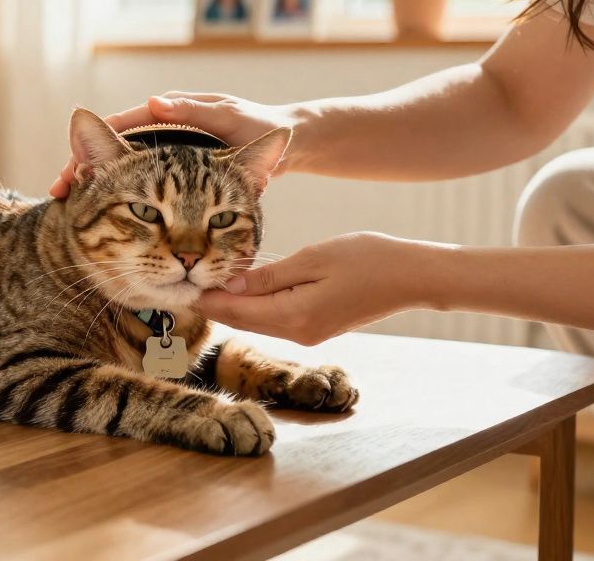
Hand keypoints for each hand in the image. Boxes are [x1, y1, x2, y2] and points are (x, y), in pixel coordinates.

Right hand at [49, 92, 296, 197]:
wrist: (289, 140)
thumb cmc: (261, 123)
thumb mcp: (228, 118)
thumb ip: (191, 113)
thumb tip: (154, 103)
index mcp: (169, 111)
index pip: (118, 127)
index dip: (90, 148)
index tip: (73, 171)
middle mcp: (161, 127)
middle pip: (110, 149)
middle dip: (81, 170)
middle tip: (59, 195)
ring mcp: (167, 151)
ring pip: (119, 168)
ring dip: (93, 186)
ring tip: (69, 207)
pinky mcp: (175, 171)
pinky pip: (138, 185)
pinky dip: (118, 200)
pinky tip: (102, 214)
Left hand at [196, 233, 436, 345]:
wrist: (413, 277)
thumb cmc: (367, 260)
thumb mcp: (312, 259)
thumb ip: (269, 276)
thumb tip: (230, 284)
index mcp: (293, 317)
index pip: (236, 311)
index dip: (207, 299)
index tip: (180, 286)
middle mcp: (297, 333)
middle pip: (242, 320)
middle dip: (214, 304)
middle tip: (184, 284)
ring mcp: (308, 334)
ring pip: (257, 320)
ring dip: (233, 305)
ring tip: (207, 282)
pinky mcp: (317, 327)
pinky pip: (275, 318)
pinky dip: (255, 305)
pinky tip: (243, 289)